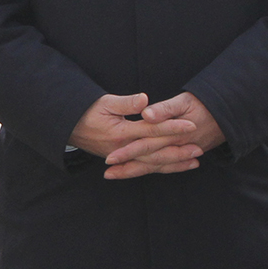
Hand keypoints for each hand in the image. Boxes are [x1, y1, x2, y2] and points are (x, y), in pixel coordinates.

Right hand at [71, 91, 223, 179]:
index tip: (190, 125)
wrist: (68, 126)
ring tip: (194, 161)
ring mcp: (123, 157)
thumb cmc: (86, 110)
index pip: (151, 130)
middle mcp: (123, 149)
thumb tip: (145, 101)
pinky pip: (145, 166)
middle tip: (199, 148)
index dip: (172, 127)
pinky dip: (162, 167)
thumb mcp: (104, 102)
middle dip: (178, 150)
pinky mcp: (123, 160)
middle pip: (155, 152)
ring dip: (174, 163)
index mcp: (121, 133)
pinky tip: (176, 166)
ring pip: (152, 163)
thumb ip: (125, 103)